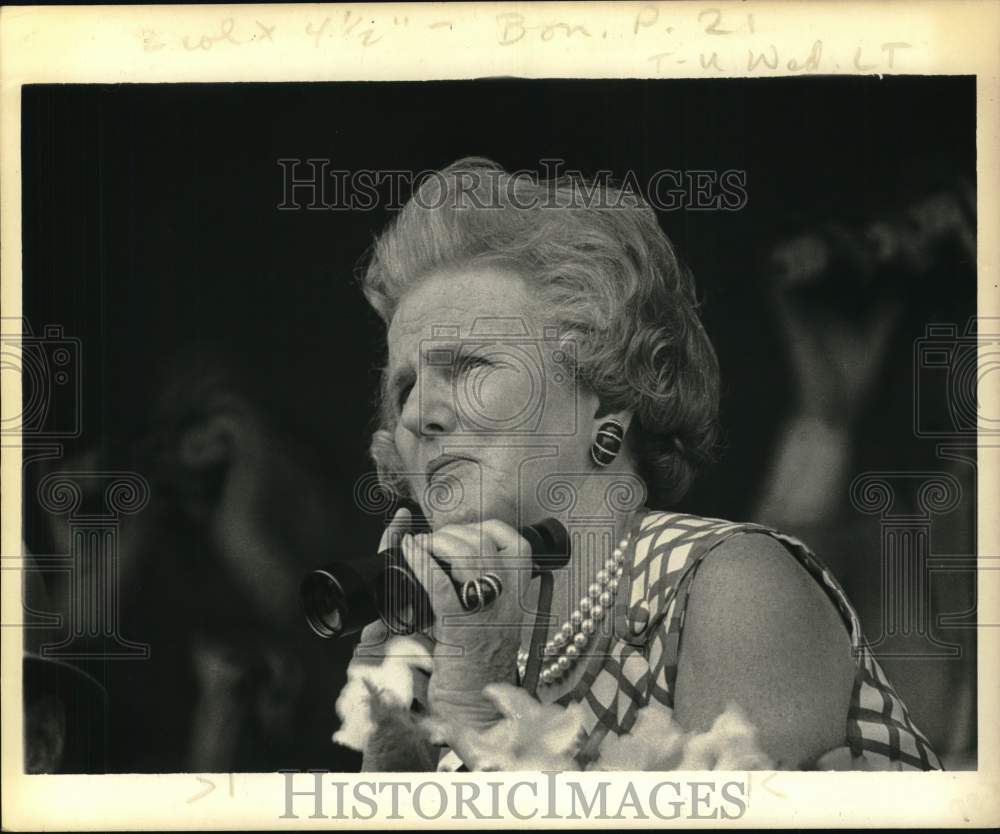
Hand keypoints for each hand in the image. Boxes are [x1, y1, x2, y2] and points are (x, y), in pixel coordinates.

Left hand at [400, 519, 532, 729]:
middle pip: (490, 544)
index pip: (519, 546)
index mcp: (518, 601)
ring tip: (421, 545)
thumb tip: (445, 561)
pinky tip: (409, 552)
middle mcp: (509, 605)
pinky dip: (423, 563)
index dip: (491, 529)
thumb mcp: (486, 625)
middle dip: (457, 532)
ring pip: (470, 558)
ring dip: (440, 542)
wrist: (476, 714)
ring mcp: (488, 617)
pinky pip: (441, 586)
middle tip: (435, 540)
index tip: (467, 532)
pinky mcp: (461, 632)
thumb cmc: (477, 670)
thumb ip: (475, 594)